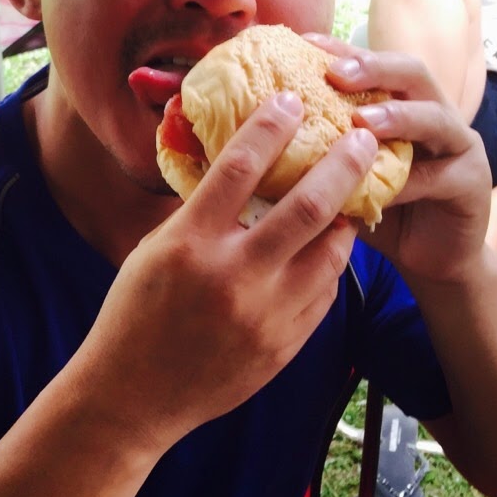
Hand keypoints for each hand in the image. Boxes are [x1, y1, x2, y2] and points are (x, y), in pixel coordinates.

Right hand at [74, 91, 378, 452]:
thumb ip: (198, 214)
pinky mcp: (284, 346)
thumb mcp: (153, 251)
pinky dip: (331, 263)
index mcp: (189, 243)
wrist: (133, 397)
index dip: (270, 126)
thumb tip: (234, 168)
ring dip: (349, 215)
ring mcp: (264, 315)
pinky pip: (324, 293)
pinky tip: (333, 246)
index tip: (292, 99)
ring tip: (358, 192)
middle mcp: (232, 275)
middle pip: (307, 205)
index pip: (239, 168)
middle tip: (364, 137)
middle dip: (343, 164)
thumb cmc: (134, 315)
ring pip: (330, 251)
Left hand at [305, 34, 490, 282]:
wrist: (432, 257)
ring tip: (363, 120)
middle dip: (374, 67)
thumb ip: (318, 152)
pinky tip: (381, 191)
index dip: (340, 50)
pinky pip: (440, 176)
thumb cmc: (381, 211)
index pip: (372, 63)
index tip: (303, 43)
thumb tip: (254, 138)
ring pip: (435, 117)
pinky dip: (409, 181)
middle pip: (412, 72)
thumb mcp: (344, 177)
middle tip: (337, 72)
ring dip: (398, 116)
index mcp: (401, 103)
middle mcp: (434, 114)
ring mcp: (459, 145)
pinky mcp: (472, 182)